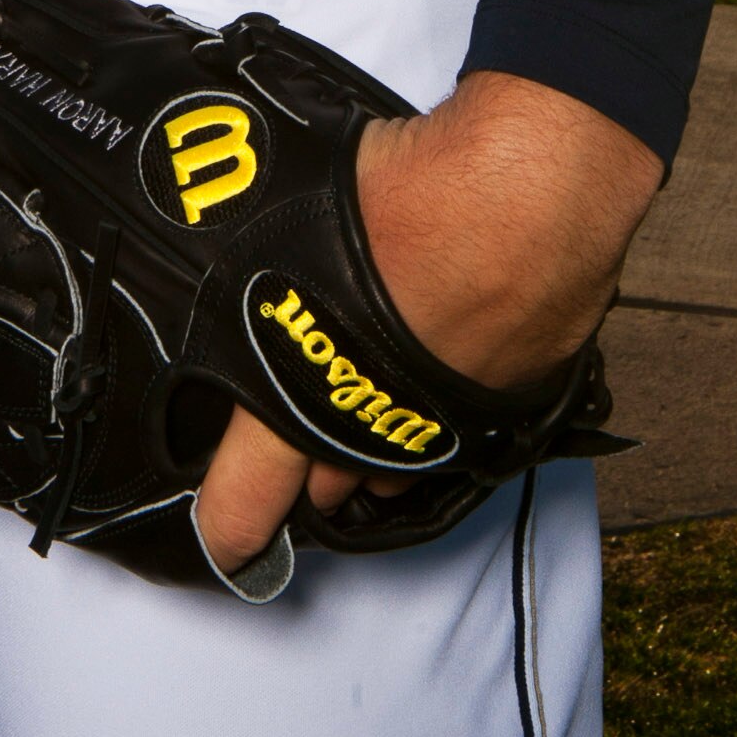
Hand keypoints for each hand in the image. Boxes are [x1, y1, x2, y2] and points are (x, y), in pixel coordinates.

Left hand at [193, 71, 659, 576]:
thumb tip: (206, 212)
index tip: (223, 545)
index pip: (245, 501)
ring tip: (356, 405)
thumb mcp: (289, 203)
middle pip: (324, 486)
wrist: (531, 194)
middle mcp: (372, 428)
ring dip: (372, 447)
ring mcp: (443, 425)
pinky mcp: (506, 408)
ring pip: (395, 468)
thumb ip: (245, 241)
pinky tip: (426, 373)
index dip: (228, 531)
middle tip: (285, 431)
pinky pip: (456, 434)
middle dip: (303, 467)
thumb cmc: (410, 190)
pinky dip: (434, 413)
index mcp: (298, 394)